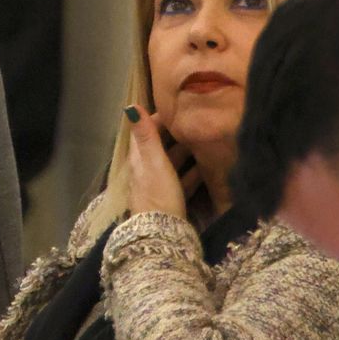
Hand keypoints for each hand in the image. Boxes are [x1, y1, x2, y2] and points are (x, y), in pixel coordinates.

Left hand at [124, 105, 199, 219]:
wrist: (162, 233)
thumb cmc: (158, 194)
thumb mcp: (153, 161)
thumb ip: (146, 135)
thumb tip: (130, 106)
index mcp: (139, 158)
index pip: (146, 131)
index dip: (159, 118)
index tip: (178, 107)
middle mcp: (146, 169)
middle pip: (161, 146)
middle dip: (176, 134)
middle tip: (196, 121)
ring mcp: (159, 185)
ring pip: (173, 162)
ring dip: (186, 152)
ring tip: (205, 140)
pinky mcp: (171, 198)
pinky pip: (183, 180)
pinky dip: (193, 172)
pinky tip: (207, 168)